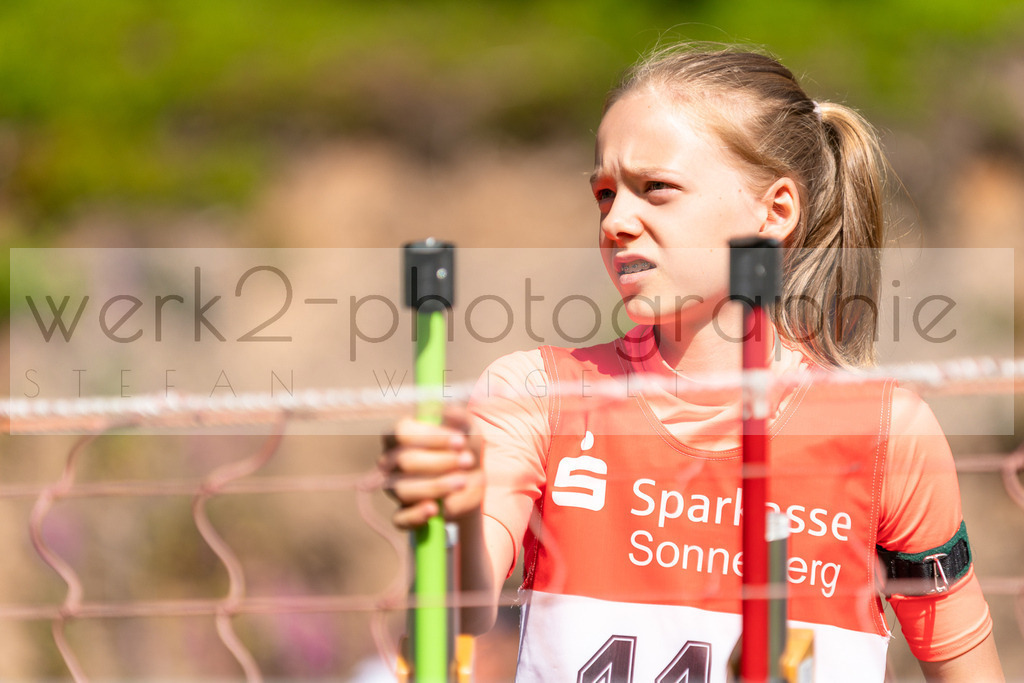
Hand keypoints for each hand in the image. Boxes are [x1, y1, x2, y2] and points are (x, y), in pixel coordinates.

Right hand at [380, 407, 483, 529]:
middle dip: (440, 461)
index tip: (459, 440)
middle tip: (467, 460)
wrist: (471, 482)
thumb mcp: (468, 430)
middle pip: (404, 461)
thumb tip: (448, 412)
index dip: (430, 437)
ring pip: (403, 489)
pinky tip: (435, 509)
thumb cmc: (463, 449)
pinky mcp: (403, 514)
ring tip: (462, 481)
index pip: (400, 433)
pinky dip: (416, 515)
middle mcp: (390, 462)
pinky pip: (400, 519)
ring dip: (436, 486)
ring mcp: (394, 489)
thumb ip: (459, 418)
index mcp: (399, 435)